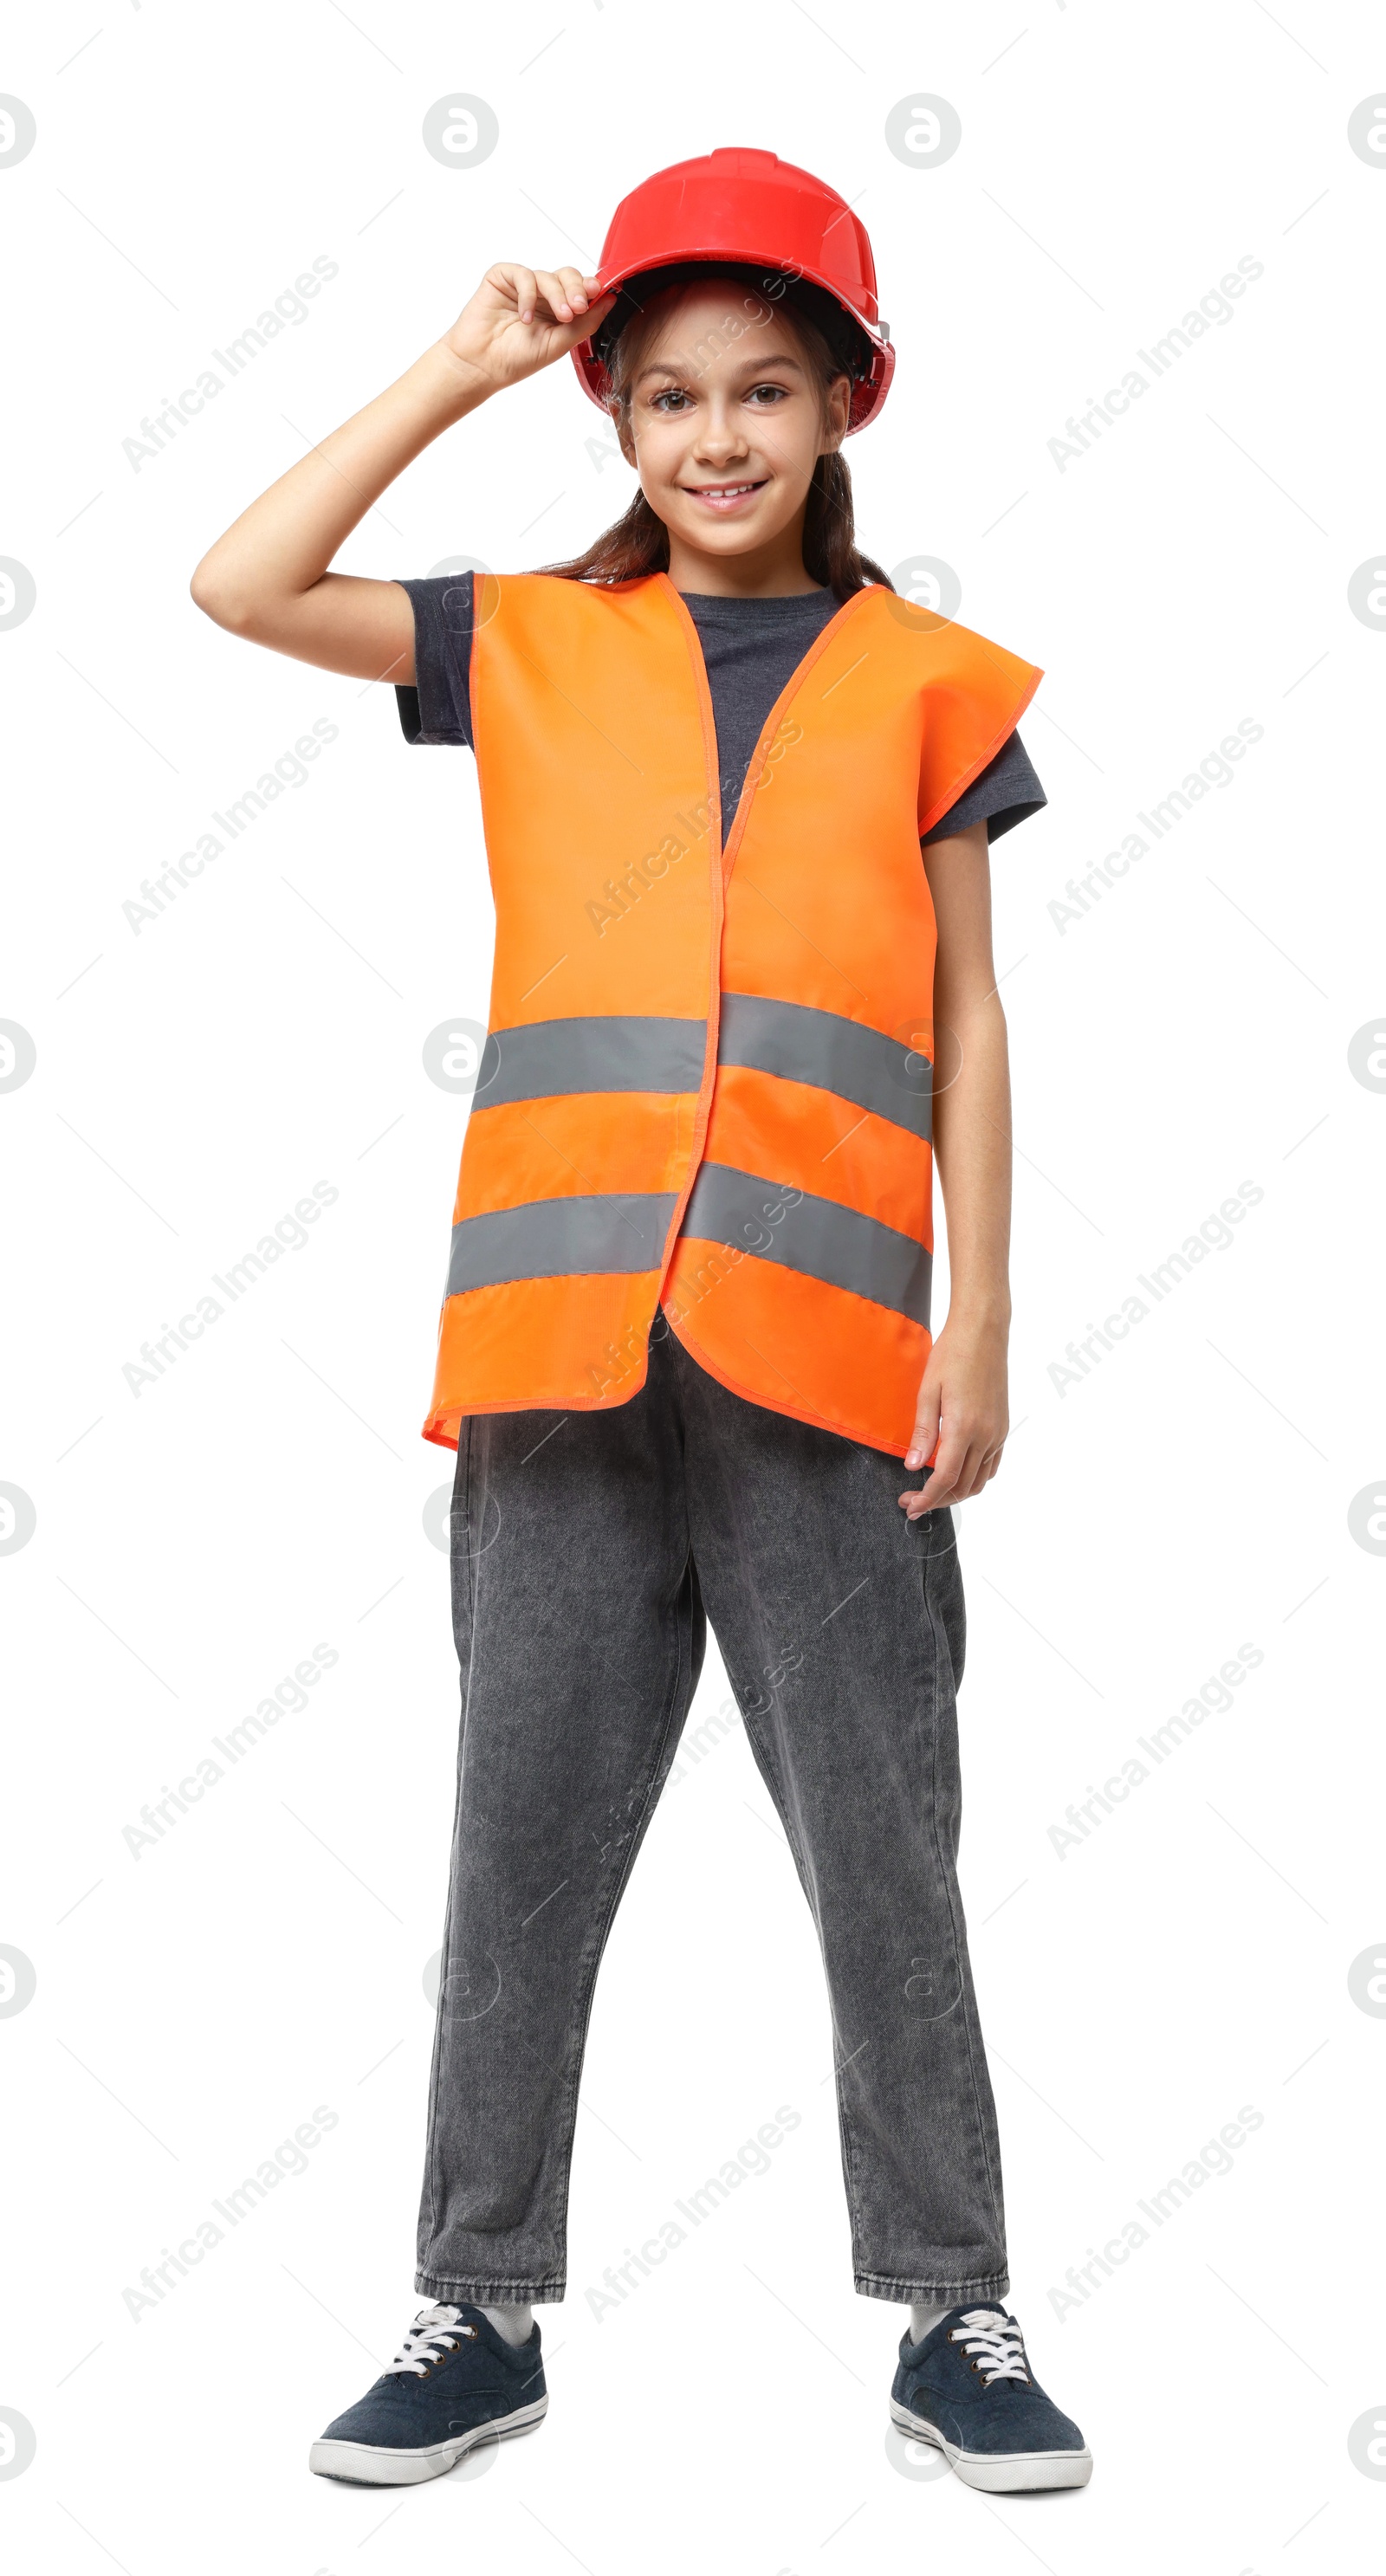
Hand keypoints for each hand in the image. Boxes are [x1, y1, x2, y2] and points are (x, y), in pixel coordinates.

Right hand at [441, 263, 616, 394]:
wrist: (482, 365)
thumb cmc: (516, 359)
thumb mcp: (560, 344)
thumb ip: (585, 322)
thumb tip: (610, 300)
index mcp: (558, 310)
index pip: (579, 290)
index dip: (590, 289)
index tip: (598, 293)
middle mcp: (542, 295)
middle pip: (567, 276)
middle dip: (576, 289)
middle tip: (577, 308)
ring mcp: (522, 286)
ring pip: (548, 276)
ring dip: (556, 295)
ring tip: (557, 317)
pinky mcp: (502, 278)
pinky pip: (523, 274)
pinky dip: (528, 294)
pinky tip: (525, 316)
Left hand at [898, 1322, 1008, 1518]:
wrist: (984, 1332)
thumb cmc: (952, 1355)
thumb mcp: (928, 1392)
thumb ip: (923, 1432)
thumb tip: (913, 1466)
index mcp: (964, 1427)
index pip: (945, 1478)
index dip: (926, 1498)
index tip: (909, 1507)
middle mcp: (986, 1435)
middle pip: (962, 1486)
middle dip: (936, 1500)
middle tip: (911, 1502)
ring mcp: (998, 1433)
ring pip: (980, 1480)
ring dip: (956, 1494)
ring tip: (931, 1493)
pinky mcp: (1002, 1428)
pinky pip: (991, 1465)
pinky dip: (974, 1479)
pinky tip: (956, 1475)